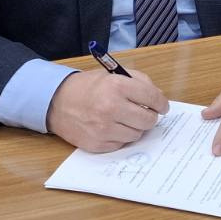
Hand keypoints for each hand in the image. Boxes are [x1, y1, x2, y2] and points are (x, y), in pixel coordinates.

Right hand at [47, 68, 168, 152]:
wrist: (57, 101)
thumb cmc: (88, 87)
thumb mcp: (113, 75)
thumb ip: (139, 81)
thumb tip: (159, 98)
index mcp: (117, 86)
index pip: (152, 98)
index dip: (162, 103)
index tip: (163, 107)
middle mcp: (111, 108)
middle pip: (148, 120)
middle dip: (150, 117)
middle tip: (144, 113)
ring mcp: (104, 128)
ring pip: (136, 135)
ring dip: (135, 128)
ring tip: (124, 119)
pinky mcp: (97, 144)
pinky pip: (121, 144)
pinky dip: (120, 137)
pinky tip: (112, 127)